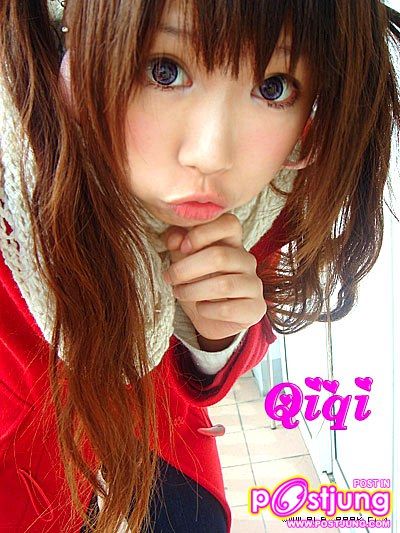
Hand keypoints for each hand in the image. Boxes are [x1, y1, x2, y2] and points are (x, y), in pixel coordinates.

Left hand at [160, 213, 266, 341]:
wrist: (210, 319)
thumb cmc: (198, 285)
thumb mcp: (183, 262)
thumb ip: (178, 244)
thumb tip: (175, 238)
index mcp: (232, 242)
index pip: (229, 223)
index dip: (203, 232)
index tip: (182, 247)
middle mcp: (246, 260)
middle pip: (220, 256)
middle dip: (186, 268)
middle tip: (169, 277)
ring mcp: (254, 284)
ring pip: (223, 285)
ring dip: (192, 290)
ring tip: (179, 293)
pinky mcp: (255, 308)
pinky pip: (228, 309)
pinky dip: (207, 310)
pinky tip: (201, 309)